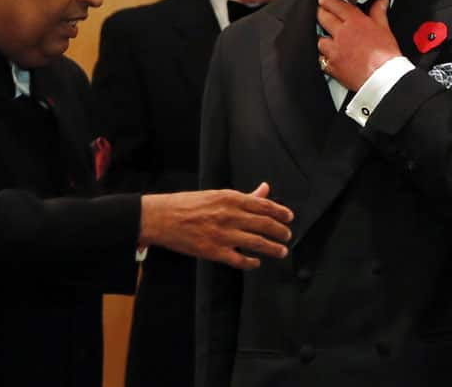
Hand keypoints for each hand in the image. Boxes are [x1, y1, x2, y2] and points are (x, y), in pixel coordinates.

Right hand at [139, 182, 293, 268]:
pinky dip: (251, 262)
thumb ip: (244, 195)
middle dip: (280, 231)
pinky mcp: (213, 251)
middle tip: (287, 236)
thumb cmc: (188, 204)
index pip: (264, 206)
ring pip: (257, 242)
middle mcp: (230, 215)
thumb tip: (265, 189)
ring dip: (273, 248)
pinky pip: (239, 259)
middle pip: (265, 224)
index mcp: (231, 198)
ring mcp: (222, 234)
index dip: (280, 212)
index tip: (289, 218)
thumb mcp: (218, 194)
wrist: (161, 217)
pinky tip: (256, 262)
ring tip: (282, 251)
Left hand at [316, 0, 401, 90]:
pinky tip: (331, 57)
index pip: (334, 4)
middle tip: (323, 13)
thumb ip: (379, 12)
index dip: (327, 0)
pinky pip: (321, 59)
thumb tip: (381, 1)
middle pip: (322, 17)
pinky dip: (325, 58)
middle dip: (321, 13)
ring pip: (320, 39)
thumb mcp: (385, 29)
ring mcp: (334, 50)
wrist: (383, 78)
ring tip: (329, 40)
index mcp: (355, 21)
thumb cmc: (386, 55)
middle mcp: (341, 33)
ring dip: (324, 39)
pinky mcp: (332, 66)